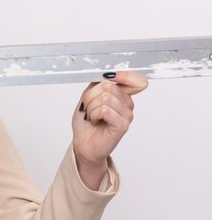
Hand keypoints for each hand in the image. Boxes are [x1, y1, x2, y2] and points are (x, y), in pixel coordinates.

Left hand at [72, 71, 147, 186]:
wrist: (83, 143)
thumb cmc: (86, 122)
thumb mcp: (88, 97)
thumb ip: (97, 84)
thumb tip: (106, 75)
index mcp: (122, 95)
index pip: (136, 80)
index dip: (123, 75)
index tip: (109, 76)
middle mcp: (128, 104)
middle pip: (108, 85)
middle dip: (91, 96)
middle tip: (89, 108)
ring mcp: (127, 115)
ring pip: (105, 97)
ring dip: (91, 107)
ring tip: (92, 116)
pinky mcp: (122, 125)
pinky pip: (105, 110)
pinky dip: (94, 114)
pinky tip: (96, 121)